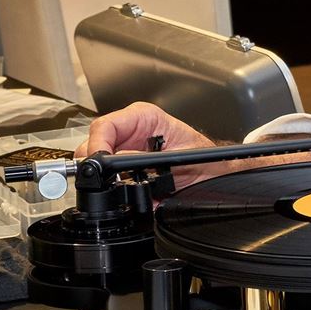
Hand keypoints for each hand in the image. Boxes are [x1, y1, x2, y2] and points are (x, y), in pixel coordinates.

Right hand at [76, 101, 221, 188]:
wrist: (215, 176)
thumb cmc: (205, 160)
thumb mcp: (178, 157)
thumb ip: (147, 157)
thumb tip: (119, 158)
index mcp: (144, 117)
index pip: (105, 125)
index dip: (96, 144)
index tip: (97, 163)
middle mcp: (132, 131)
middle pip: (94, 142)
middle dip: (95, 163)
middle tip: (101, 180)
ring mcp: (127, 149)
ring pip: (97, 162)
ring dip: (103, 177)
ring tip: (116, 186)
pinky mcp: (127, 169)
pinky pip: (109, 178)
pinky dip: (112, 188)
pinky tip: (123, 192)